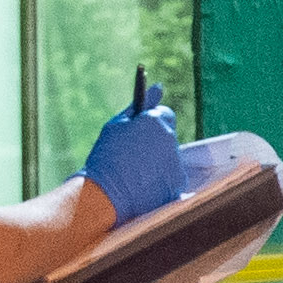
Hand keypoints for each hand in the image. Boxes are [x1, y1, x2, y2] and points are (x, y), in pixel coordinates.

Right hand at [79, 85, 185, 227]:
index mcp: (155, 121)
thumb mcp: (117, 126)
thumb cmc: (105, 157)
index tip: (142, 133)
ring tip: (136, 174)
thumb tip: (158, 87)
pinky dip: (162, 182)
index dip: (152, 124)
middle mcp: (170, 139)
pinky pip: (173, 178)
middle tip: (134, 156)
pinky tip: (144, 187)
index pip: (164, 114)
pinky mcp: (177, 184)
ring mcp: (176, 163)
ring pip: (171, 158)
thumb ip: (140, 105)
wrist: (104, 194)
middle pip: (168, 137)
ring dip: (159, 163)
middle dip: (155, 143)